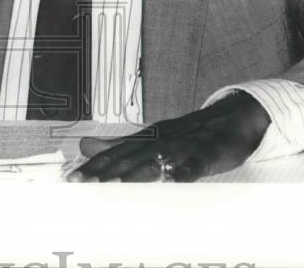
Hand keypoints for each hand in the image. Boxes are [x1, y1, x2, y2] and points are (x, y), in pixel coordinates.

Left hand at [67, 92, 270, 181]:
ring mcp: (184, 145)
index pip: (115, 154)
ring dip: (139, 172)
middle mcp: (161, 140)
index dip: (94, 167)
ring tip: (118, 185)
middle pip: (130, 158)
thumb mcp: (149, 138)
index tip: (73, 179)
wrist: (230, 118)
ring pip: (159, 159)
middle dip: (107, 172)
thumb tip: (84, 145)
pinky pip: (197, 163)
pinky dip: (186, 170)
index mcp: (146, 139)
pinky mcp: (208, 152)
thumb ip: (117, 145)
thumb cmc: (187, 134)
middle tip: (85, 184)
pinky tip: (176, 179)